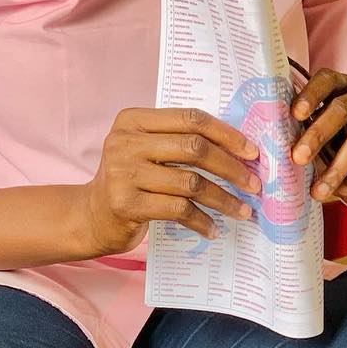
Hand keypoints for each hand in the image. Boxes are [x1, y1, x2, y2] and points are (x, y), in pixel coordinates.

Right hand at [82, 108, 260, 256]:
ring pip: (191, 182)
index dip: (227, 134)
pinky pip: (178, 209)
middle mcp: (125, 142)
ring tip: (242, 210)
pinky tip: (214, 228)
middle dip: (231, 167)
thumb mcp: (149, 150)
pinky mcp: (126, 204)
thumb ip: (182, 141)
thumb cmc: (133, 179)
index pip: (191, 119)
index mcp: (133, 119)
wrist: (92, 216)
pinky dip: (202, 220)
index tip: (253, 152)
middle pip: (194, 149)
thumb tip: (242, 149)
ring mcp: (123, 173)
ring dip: (223, 199)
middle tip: (254, 184)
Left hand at [291, 68, 346, 206]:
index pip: (327, 80)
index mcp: (342, 86)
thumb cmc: (339, 146)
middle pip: (342, 108)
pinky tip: (344, 190)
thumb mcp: (322, 136)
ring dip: (337, 166)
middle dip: (317, 135)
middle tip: (298, 158)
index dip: (311, 95)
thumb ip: (305, 135)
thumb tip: (275, 152)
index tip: (295, 115)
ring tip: (319, 190)